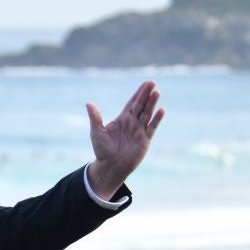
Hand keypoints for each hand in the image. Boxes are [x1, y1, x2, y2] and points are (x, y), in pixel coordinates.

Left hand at [85, 80, 164, 199]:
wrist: (110, 166)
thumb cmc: (102, 150)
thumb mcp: (97, 132)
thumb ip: (95, 117)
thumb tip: (89, 103)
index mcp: (122, 119)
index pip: (132, 103)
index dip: (139, 93)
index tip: (146, 83)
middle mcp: (133, 123)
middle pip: (141, 105)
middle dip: (146, 94)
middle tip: (152, 83)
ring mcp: (140, 131)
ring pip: (147, 114)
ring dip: (152, 104)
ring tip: (157, 92)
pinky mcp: (145, 140)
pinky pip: (152, 128)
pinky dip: (156, 120)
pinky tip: (161, 111)